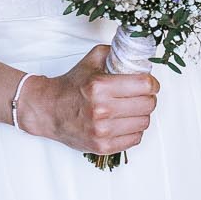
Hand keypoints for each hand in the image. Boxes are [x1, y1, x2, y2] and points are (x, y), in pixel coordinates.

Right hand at [17, 44, 158, 155]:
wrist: (48, 110)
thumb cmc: (70, 87)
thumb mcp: (90, 61)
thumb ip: (114, 53)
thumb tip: (137, 54)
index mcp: (100, 87)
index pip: (144, 85)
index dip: (152, 83)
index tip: (150, 84)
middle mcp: (101, 110)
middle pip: (147, 105)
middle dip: (148, 98)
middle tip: (141, 96)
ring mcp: (102, 131)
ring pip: (144, 123)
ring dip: (141, 115)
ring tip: (132, 109)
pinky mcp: (102, 146)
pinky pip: (134, 139)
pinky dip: (134, 130)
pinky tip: (125, 123)